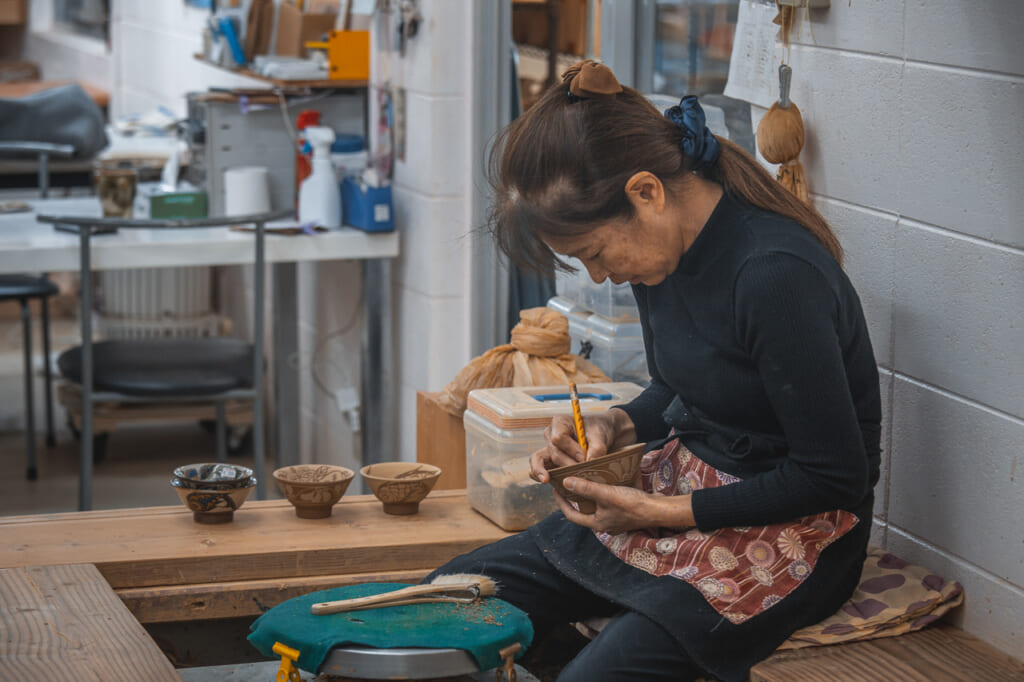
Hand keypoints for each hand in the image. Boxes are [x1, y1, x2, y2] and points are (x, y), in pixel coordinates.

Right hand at [529, 408, 636, 483]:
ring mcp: (548, 447)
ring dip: (543, 470)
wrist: (599, 437)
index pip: (559, 438)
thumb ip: (596, 448)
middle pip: (554, 452)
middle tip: (581, 472)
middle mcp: (550, 434)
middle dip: (567, 464)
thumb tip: (589, 462)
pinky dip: (539, 474)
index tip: (583, 457)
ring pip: (541, 459)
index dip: (571, 450)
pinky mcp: (549, 460)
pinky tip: (545, 481)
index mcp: (560, 422)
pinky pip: (539, 466)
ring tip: (546, 479)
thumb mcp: (600, 437)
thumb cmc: (597, 432)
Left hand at [554, 478, 694, 534]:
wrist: (658, 510)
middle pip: (584, 511)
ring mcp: (615, 520)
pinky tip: (605, 483)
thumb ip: (586, 488)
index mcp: (597, 523)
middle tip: (570, 482)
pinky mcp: (624, 514)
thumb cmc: (632, 504)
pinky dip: (603, 495)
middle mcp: (604, 524)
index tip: (556, 490)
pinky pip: (608, 504)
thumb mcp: (606, 494)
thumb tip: (565, 483)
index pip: (572, 515)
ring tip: (585, 479)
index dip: (562, 503)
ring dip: (590, 495)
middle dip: (576, 497)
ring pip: (597, 507)